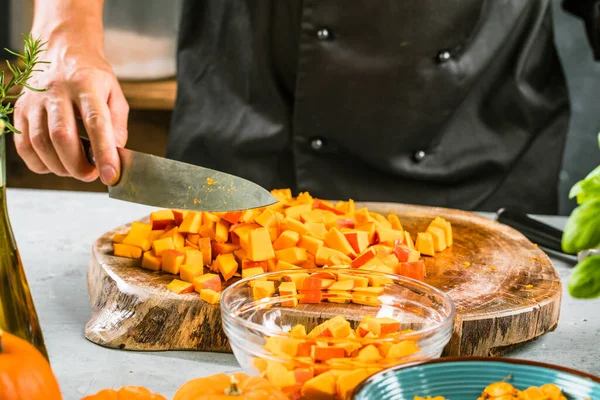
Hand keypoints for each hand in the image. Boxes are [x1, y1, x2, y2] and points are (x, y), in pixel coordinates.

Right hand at [13, 39, 128, 184]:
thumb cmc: (92, 77)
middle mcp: (57, 91)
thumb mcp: (115, 95)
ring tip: (76, 170)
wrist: (61, 50)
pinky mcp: (20, 110)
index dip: (104, 153)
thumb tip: (115, 156)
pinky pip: (23, 145)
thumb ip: (118, 126)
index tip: (110, 175)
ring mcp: (34, 100)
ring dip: (59, 167)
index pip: (96, 123)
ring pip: (40, 143)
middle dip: (78, 165)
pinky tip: (55, 164)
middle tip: (91, 175)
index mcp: (86, 85)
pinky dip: (39, 163)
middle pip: (62, 136)